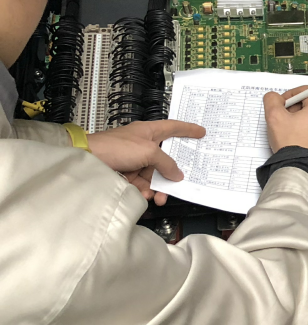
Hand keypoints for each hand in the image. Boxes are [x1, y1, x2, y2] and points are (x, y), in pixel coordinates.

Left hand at [86, 119, 205, 205]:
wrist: (88, 160)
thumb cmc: (114, 147)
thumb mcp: (148, 152)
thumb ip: (166, 163)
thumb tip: (177, 174)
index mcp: (149, 132)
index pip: (173, 128)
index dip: (188, 129)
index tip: (201, 133)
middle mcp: (142, 145)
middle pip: (164, 159)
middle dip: (172, 173)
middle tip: (180, 181)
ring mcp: (134, 160)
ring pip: (153, 175)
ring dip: (158, 187)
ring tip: (160, 196)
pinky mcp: (126, 173)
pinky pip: (142, 183)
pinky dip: (146, 191)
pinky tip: (146, 196)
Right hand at [264, 86, 307, 154]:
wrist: (298, 167)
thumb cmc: (290, 144)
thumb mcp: (274, 116)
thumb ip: (272, 100)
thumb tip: (275, 97)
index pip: (305, 91)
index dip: (290, 96)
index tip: (282, 104)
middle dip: (295, 109)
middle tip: (284, 119)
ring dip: (300, 119)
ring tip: (290, 130)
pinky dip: (307, 129)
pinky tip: (298, 137)